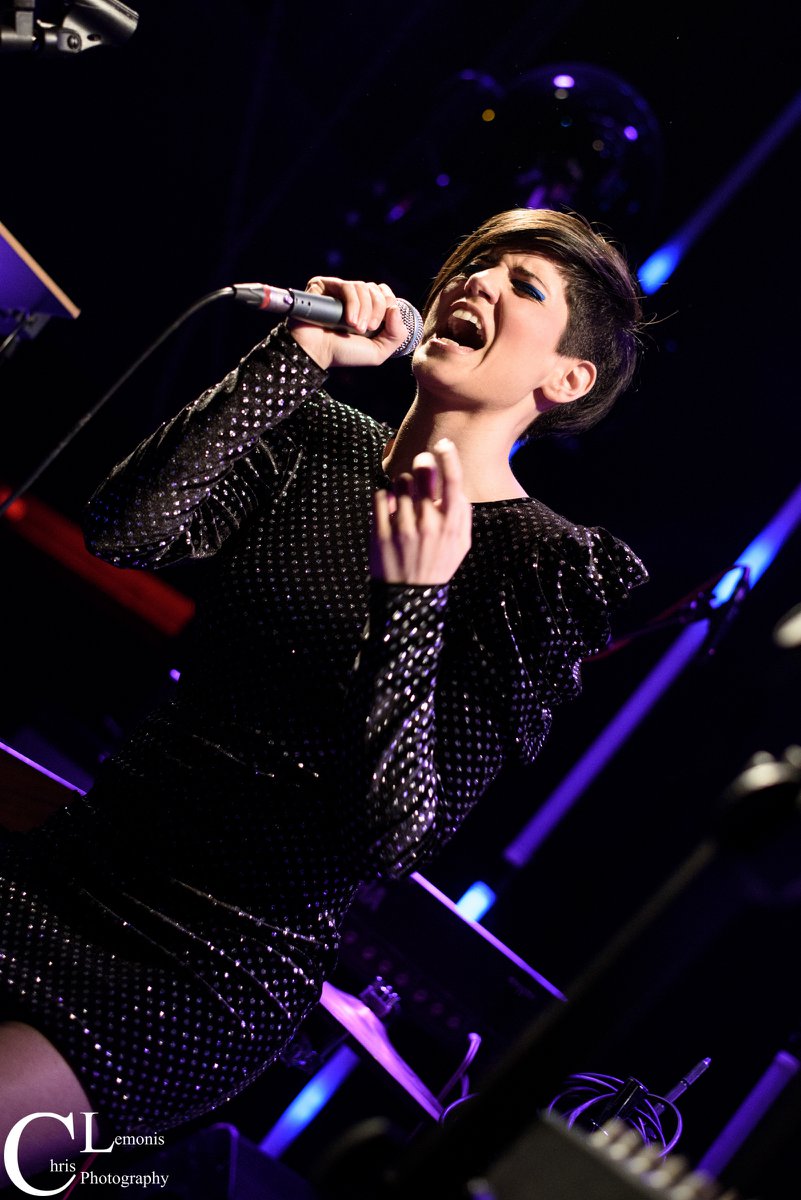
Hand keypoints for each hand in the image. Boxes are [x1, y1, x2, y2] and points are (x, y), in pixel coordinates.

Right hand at [288, 276, 409, 369]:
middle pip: (376, 289)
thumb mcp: (378, 351)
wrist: (315, 353)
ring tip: (355, 328)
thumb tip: (395, 309)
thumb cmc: (343, 354)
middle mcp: (353, 297)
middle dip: (377, 309)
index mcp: (367, 308)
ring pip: (363, 286)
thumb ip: (397, 334)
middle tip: (367, 329)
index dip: (388, 306)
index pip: (385, 294)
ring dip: (364, 309)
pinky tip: (348, 320)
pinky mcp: (324, 285)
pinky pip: (347, 286)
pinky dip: (352, 303)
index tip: (378, 327)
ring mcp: (338, 290)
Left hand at [371, 440, 471, 584]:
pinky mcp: (382, 534)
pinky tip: (390, 505)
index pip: (453, 481)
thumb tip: (457, 487)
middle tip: (420, 462)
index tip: (442, 445)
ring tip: (404, 493)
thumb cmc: (437, 565)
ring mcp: (404, 529)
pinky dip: (384, 496)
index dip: (448, 457)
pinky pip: (380, 497)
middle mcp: (429, 525)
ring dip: (402, 482)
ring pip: (400, 482)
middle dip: (422, 463)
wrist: (410, 597)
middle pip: (423, 474)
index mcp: (451, 525)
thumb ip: (462, 515)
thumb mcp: (460, 545)